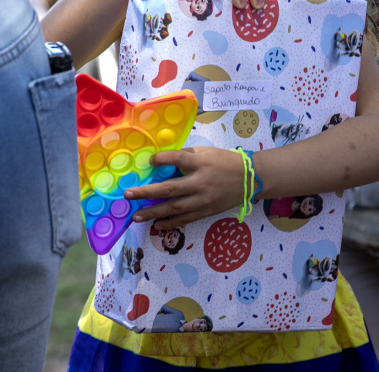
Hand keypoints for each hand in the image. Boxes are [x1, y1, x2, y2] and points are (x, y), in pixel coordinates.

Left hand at [124, 146, 247, 229]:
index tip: (150, 161)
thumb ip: (186, 156)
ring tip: (137, 216)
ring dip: (153, 213)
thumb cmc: (226, 162)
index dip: (162, 160)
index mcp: (201, 164)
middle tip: (129, 195)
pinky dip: (170, 223)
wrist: (249, 179)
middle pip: (169, 189)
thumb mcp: (207, 153)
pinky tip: (157, 225)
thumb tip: (163, 160)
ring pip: (174, 208)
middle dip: (147, 192)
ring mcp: (202, 200)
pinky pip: (185, 219)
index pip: (177, 160)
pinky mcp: (206, 211)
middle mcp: (200, 183)